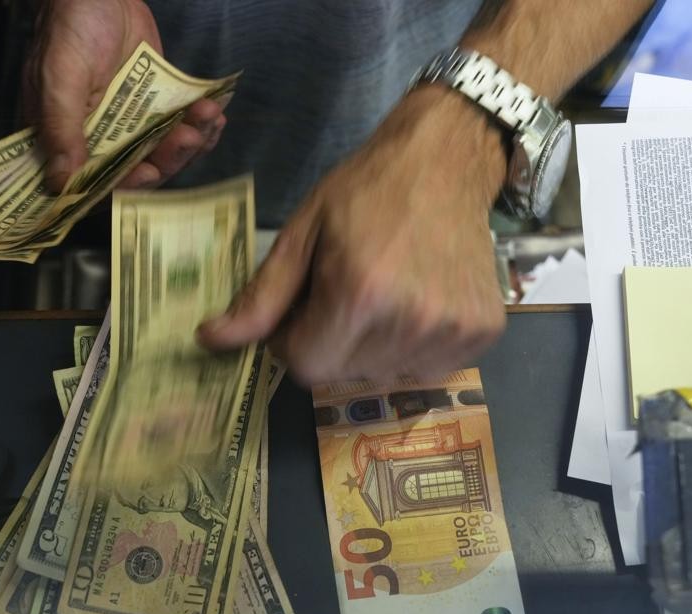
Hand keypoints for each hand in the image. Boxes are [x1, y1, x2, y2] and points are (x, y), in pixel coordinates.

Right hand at [24, 0, 226, 191]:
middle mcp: (100, 140)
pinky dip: (200, 127)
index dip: (123, 187)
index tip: (147, 174)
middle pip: (139, 172)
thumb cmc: (69, 30)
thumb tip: (61, 183)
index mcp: (67, 140)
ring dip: (191, 143)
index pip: (95, 183)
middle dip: (168, 159)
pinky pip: (180, 129)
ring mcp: (130, 125)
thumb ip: (62, 129)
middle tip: (188, 138)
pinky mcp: (155, 108)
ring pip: (164, 153)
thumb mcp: (60, 79)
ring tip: (207, 118)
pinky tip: (215, 117)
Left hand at [196, 87, 507, 384]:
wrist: (447, 160)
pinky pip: (425, 370)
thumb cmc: (367, 190)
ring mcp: (452, 331)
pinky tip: (414, 304)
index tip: (302, 307)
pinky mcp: (481, 334)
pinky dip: (409, 348)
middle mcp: (410, 321)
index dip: (292, 340)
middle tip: (340, 295)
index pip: (304, 366)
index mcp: (360, 294)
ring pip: (383, 375)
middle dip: (328, 343)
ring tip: (380, 295)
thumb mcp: (303, 232)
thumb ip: (261, 295)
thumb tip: (210, 340)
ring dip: (369, 348)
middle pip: (342, 374)